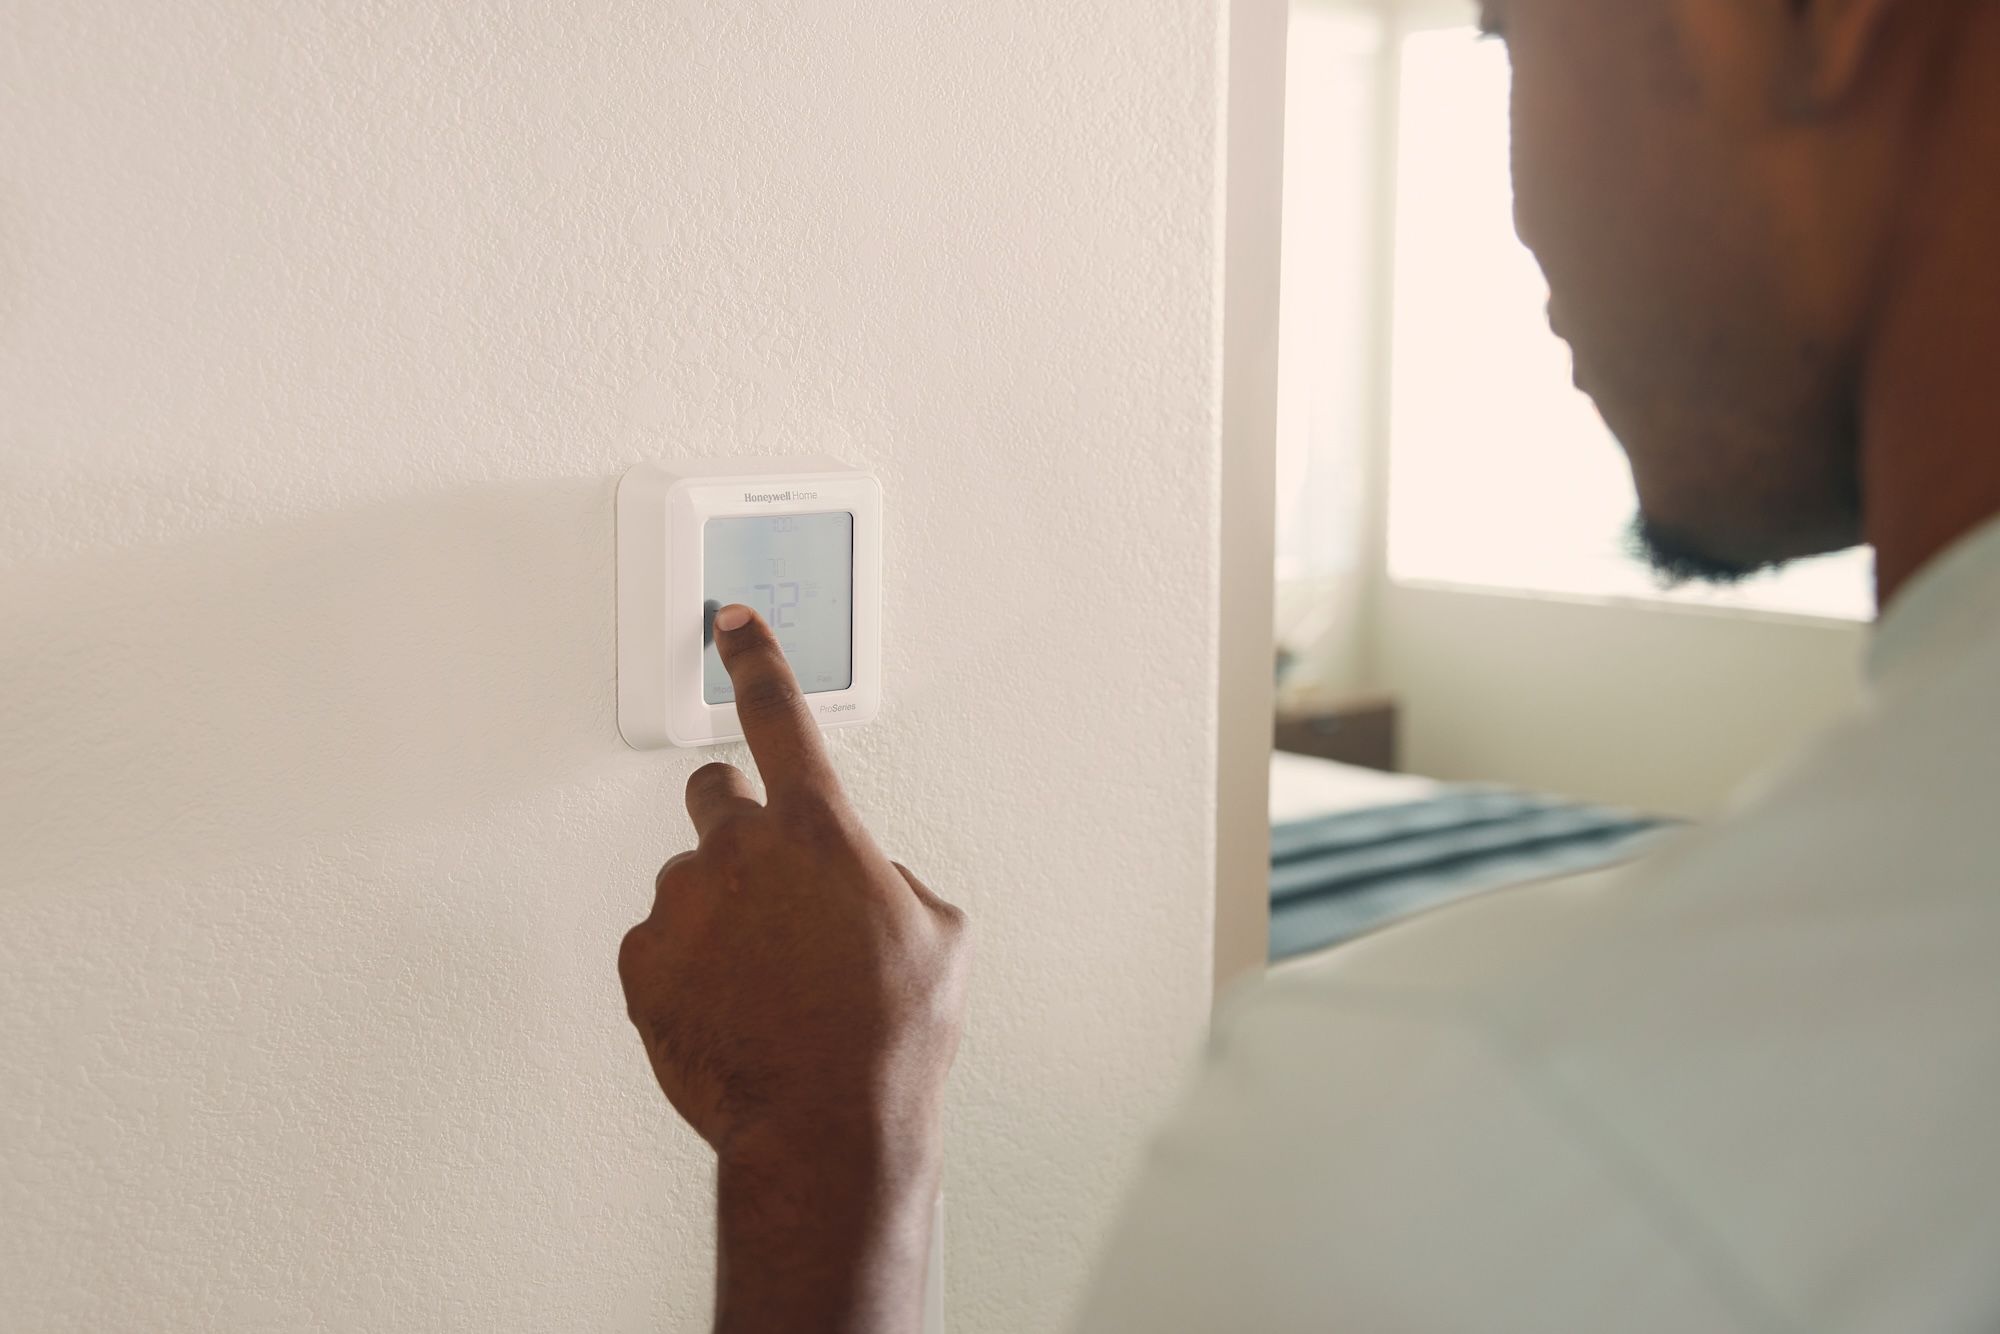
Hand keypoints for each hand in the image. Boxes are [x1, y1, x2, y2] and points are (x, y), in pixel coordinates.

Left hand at [618, 604, 968, 1333]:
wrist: (824, 1129)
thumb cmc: (890, 1039)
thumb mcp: (939, 938)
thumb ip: (895, 878)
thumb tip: (871, 880)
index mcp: (819, 832)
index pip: (778, 716)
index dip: (756, 657)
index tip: (730, 620)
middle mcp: (740, 854)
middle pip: (714, 796)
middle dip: (738, 828)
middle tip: (768, 890)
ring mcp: (683, 909)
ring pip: (691, 885)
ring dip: (719, 916)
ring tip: (762, 985)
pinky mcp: (641, 963)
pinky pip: (659, 946)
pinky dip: (686, 970)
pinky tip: (730, 1010)